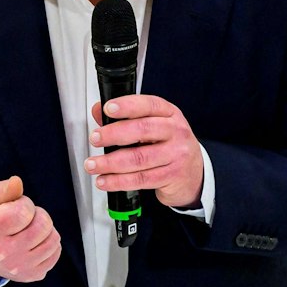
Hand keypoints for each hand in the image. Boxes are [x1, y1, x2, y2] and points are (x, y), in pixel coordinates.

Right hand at [0, 175, 61, 282]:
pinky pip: (56, 252)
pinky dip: (48, 243)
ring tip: (29, 229)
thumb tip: (17, 183)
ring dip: (44, 229)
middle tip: (23, 218)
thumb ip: (0, 190)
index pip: (24, 211)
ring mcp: (21, 266)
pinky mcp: (33, 274)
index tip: (13, 207)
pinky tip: (34, 242)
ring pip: (53, 238)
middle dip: (37, 215)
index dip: (23, 203)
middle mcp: (6, 253)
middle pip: (43, 225)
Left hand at [87, 95, 204, 209]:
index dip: (128, 105)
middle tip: (95, 138)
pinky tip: (105, 181)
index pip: (149, 105)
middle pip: (143, 130)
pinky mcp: (172, 176)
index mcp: (170, 114)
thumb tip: (98, 111)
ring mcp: (177, 155)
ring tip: (93, 164)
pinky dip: (118, 181)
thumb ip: (125, 118)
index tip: (108, 109)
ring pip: (139, 158)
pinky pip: (141, 179)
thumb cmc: (169, 146)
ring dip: (110, 162)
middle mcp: (176, 132)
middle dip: (114, 134)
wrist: (194, 174)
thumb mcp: (153, 126)